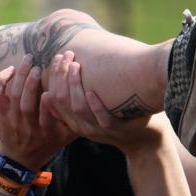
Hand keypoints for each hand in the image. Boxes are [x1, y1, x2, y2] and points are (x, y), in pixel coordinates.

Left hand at [0, 53, 69, 166]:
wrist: (20, 159)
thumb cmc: (48, 143)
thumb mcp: (67, 137)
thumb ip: (78, 121)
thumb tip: (97, 100)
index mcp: (47, 133)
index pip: (47, 120)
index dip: (47, 106)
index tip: (50, 91)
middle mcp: (30, 127)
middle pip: (28, 105)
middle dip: (32, 84)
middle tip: (39, 66)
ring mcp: (14, 120)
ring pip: (14, 98)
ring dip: (21, 77)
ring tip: (29, 60)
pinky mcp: (3, 115)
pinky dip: (0, 81)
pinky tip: (11, 69)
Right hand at [42, 55, 160, 151]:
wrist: (143, 141)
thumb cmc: (120, 117)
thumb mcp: (95, 109)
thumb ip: (83, 93)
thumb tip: (74, 62)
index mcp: (74, 120)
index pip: (53, 98)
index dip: (52, 77)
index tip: (56, 57)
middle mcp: (82, 126)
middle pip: (61, 100)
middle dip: (60, 76)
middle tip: (65, 55)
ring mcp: (98, 129)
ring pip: (78, 108)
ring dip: (75, 86)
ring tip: (76, 66)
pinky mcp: (115, 129)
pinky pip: (101, 118)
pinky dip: (95, 106)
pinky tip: (92, 92)